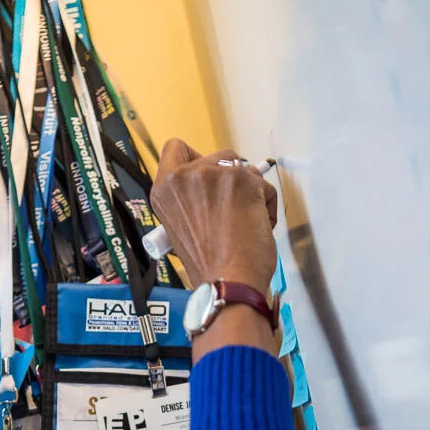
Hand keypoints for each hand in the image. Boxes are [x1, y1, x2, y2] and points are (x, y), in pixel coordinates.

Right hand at [150, 139, 277, 290]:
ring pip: (243, 168)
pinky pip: (262, 182)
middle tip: (230, 211)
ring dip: (249, 192)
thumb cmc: (207, 264)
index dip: (196, 159)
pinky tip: (258, 225)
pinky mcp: (241, 178)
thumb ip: (191, 199)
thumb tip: (217, 188)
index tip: (207, 178)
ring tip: (245, 223)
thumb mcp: (182, 226)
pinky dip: (266, 203)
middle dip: (230, 180)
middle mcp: (183, 176)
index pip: (174, 148)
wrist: (226, 281)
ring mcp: (212, 174)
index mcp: (163, 189)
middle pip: (218, 157)